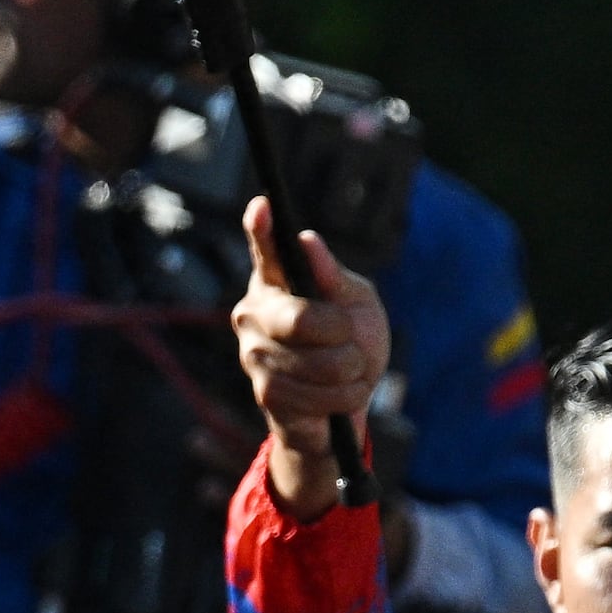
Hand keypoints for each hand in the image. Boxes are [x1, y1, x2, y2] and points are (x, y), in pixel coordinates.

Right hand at [234, 197, 392, 520]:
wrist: (344, 406)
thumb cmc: (351, 344)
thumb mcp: (357, 305)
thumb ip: (334, 277)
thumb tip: (307, 240)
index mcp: (278, 281)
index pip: (266, 252)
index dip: (262, 230)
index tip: (262, 206)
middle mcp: (255, 312)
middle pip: (301, 319)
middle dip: (341, 334)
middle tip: (348, 339)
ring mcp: (254, 352)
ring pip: (319, 362)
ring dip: (350, 370)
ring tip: (347, 371)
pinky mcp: (264, 391)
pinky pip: (319, 393)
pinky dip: (344, 396)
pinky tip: (339, 395)